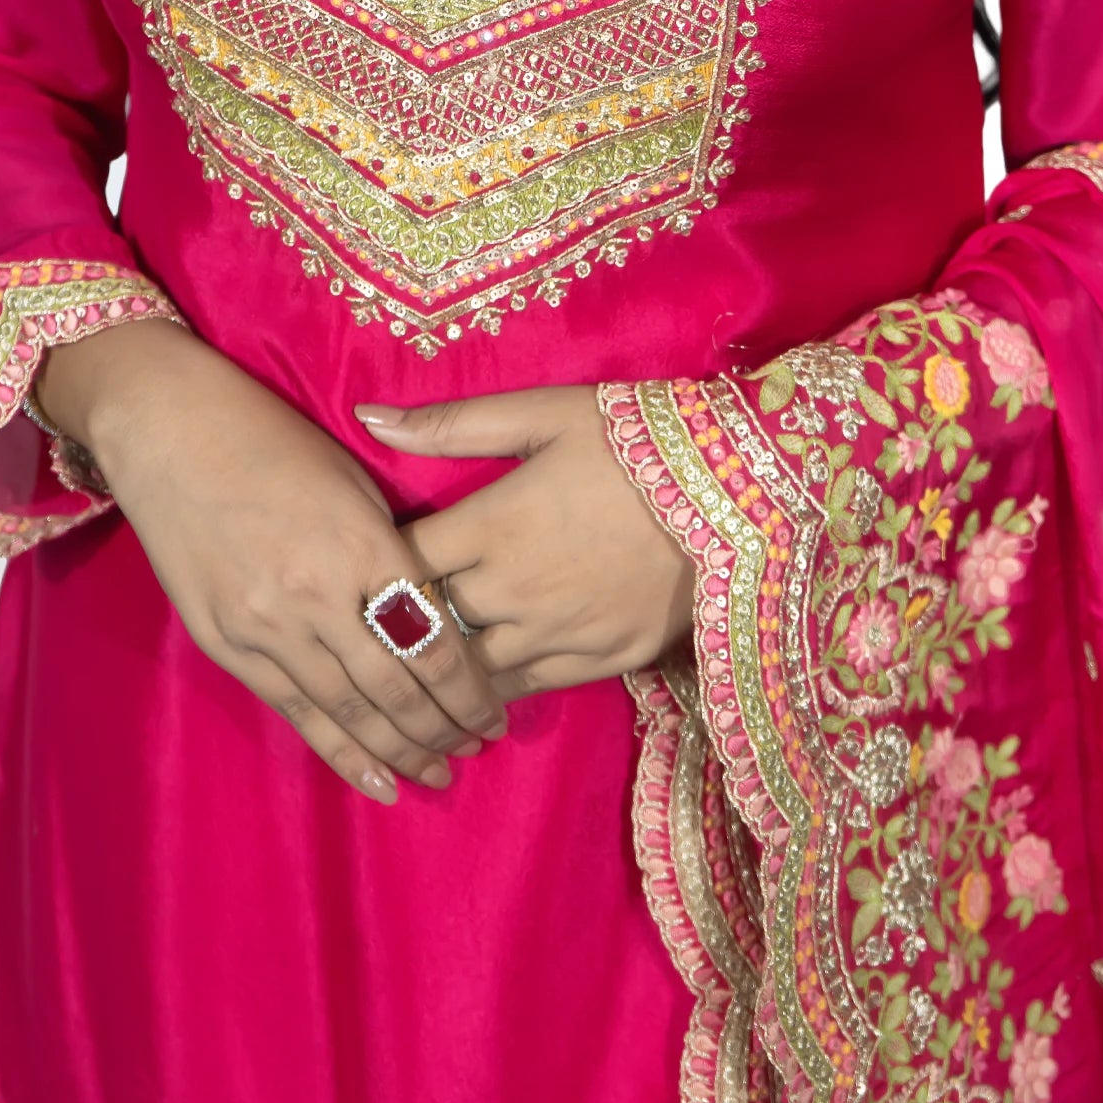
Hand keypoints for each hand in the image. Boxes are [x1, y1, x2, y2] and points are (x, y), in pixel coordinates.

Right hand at [40, 321, 507, 802]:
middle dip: (442, 729)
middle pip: (395, 688)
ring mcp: (264, 626)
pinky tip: (375, 780)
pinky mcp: (225, 644)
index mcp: (362, 545)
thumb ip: (393, 551)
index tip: (493, 713)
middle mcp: (316, 595)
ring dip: (399, 751)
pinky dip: (340, 752)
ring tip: (436, 775)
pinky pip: (294, 712)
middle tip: (474, 749)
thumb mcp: (354, 482)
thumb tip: (434, 614)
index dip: (468, 690)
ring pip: (347, 712)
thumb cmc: (274, 442)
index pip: (432, 641)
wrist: (170, 432)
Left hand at [356, 384, 694, 700]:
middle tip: (380, 621)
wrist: (737, 490)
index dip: (376, 565)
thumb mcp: (543, 414)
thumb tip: (367, 418)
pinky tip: (479, 688)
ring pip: (468, 670)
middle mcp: (510, 589)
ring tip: (421, 664)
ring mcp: (556, 632)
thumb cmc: (632, 440)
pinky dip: (495, 688)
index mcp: (490, 525)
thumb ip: (452, 424)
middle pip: (427, 623)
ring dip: (443, 666)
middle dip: (400, 622)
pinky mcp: (600, 661)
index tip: (366, 562)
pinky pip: (525, 688)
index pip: (401, 562)